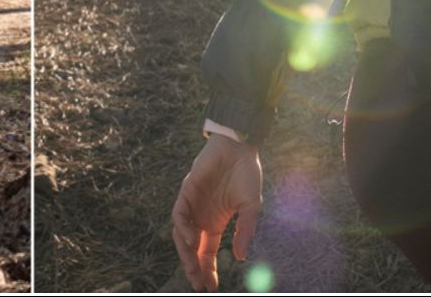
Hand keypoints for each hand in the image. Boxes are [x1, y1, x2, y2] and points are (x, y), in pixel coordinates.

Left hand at [172, 132, 262, 290]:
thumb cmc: (246, 174)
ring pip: (181, 234)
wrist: (239, 146)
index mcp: (215, 222)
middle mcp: (201, 216)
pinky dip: (182, 227)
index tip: (211, 287)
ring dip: (186, 252)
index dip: (208, 269)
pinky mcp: (187, 190)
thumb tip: (239, 257)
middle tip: (198, 284)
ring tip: (192, 268)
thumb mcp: (251, 207)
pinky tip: (190, 238)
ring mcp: (192, 204)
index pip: (207, 252)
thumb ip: (245, 231)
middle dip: (194, 267)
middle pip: (192, 248)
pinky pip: (179, 213)